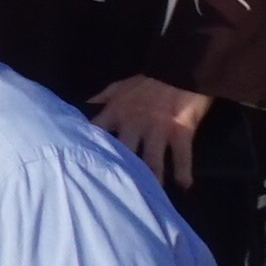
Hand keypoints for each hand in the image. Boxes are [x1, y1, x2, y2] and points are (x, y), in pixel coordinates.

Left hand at [89, 77, 213, 183]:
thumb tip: (82, 106)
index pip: (96, 132)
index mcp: (116, 113)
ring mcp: (158, 130)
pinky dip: (183, 173)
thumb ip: (102, 98)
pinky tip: (184, 187)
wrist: (181, 68)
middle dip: (120, 172)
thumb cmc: (148, 81)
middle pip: (123, 153)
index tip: (81, 165)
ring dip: (151, 180)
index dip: (87, 148)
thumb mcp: (119, 86)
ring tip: (148, 197)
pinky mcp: (181, 132)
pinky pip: (183, 157)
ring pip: (152, 162)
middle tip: (114, 193)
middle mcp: (134, 124)